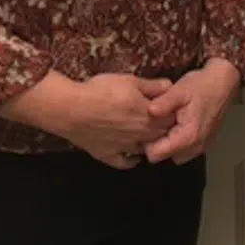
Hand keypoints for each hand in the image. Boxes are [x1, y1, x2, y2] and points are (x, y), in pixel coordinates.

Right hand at [58, 73, 175, 167]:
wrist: (72, 109)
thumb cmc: (102, 91)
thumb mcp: (130, 81)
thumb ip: (152, 86)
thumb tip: (170, 86)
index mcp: (149, 116)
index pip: (171, 120)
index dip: (172, 114)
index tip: (170, 109)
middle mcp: (141, 136)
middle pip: (160, 136)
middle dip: (163, 129)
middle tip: (159, 121)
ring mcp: (125, 148)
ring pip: (145, 149)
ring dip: (149, 144)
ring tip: (147, 136)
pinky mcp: (108, 156)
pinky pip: (125, 163)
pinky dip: (131, 160)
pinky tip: (131, 155)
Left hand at [144, 58, 241, 164]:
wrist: (223, 82)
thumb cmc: (201, 85)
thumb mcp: (179, 90)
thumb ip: (163, 103)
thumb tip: (149, 111)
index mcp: (187, 137)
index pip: (155, 155)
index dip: (146, 142)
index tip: (146, 127)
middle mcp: (195, 147)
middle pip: (163, 157)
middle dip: (157, 142)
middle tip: (157, 122)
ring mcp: (201, 147)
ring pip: (174, 155)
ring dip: (168, 142)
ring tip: (168, 122)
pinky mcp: (204, 144)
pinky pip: (184, 150)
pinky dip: (178, 141)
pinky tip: (178, 124)